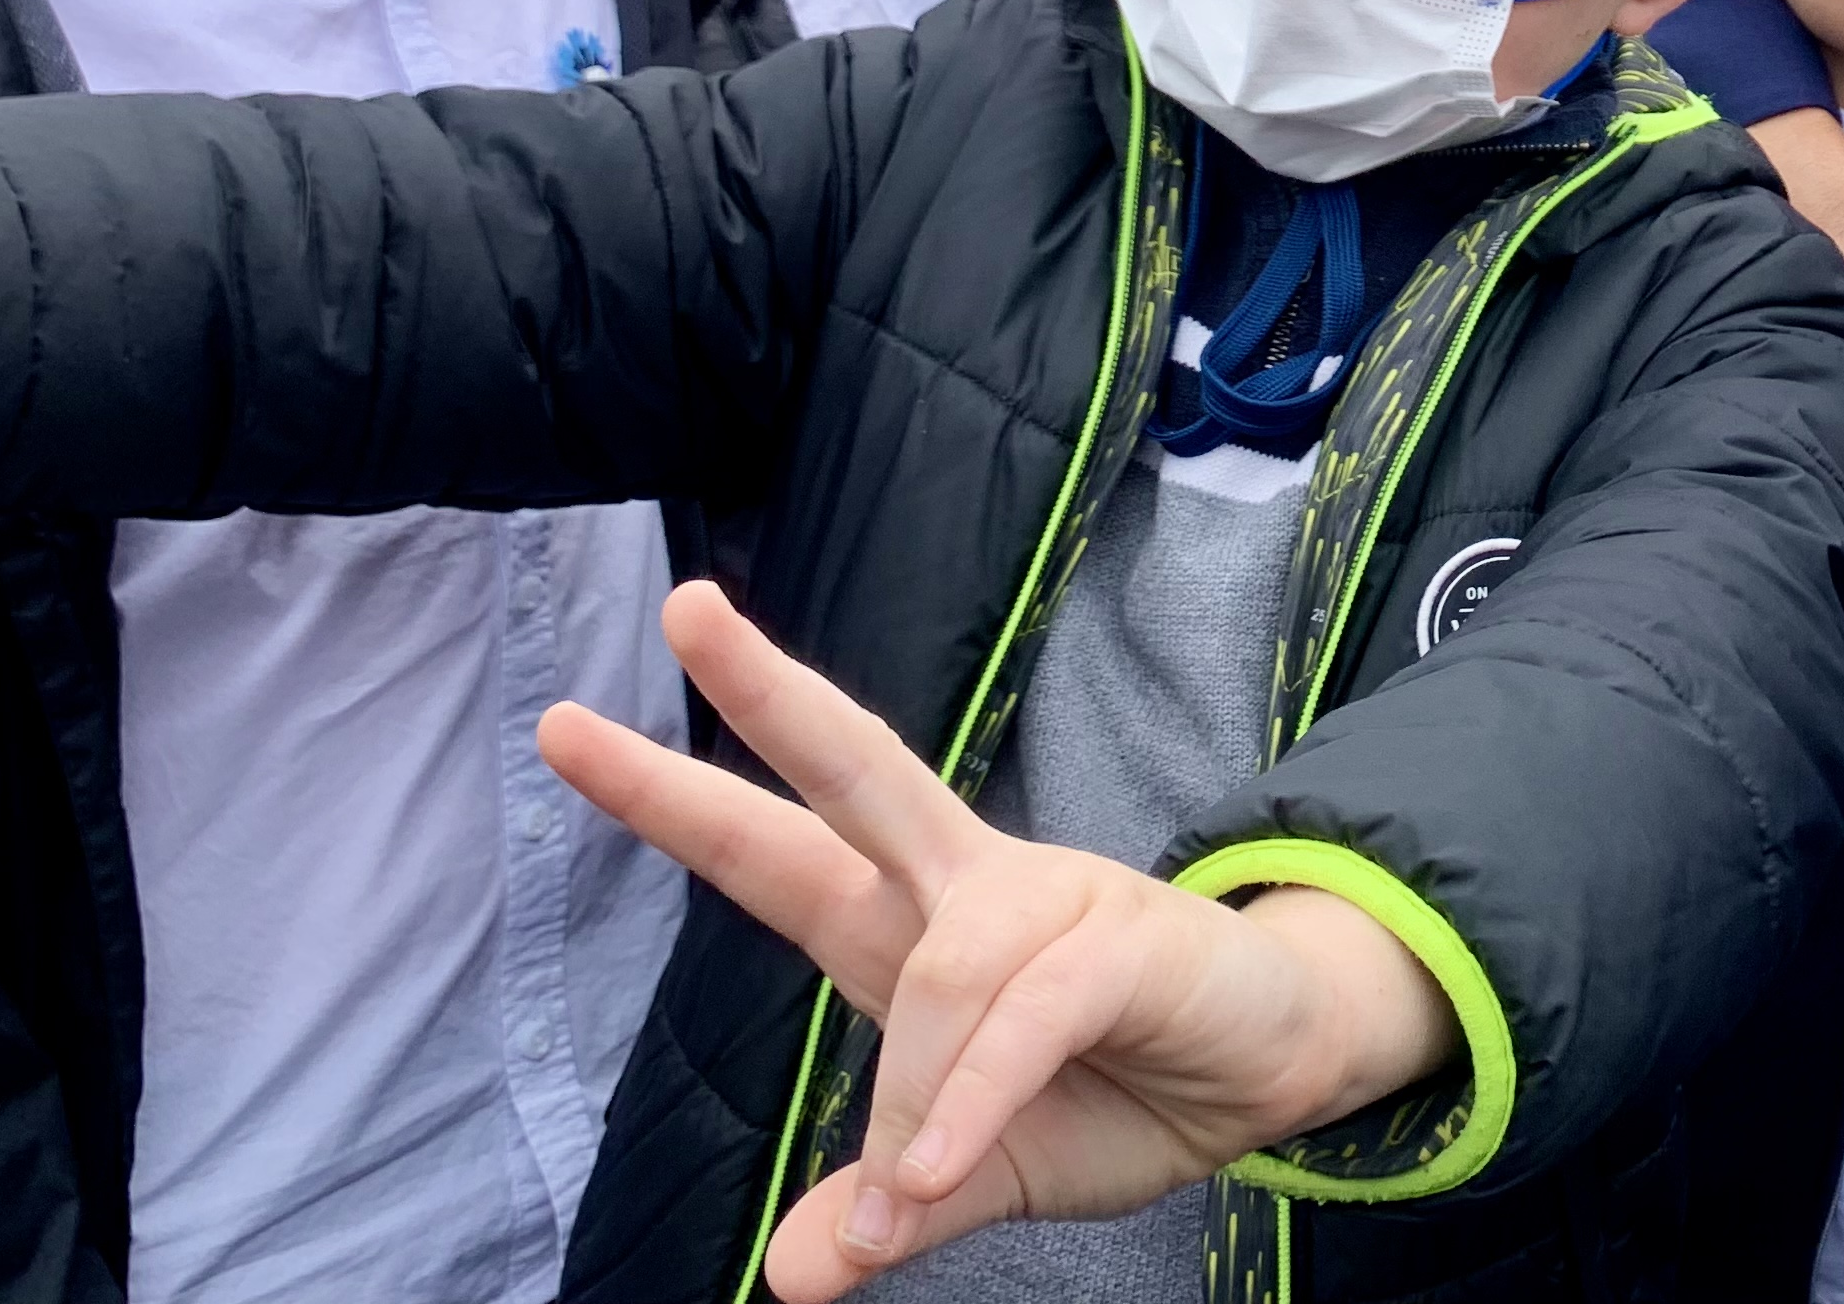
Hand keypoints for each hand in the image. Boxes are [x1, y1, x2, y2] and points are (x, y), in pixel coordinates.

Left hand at [539, 584, 1458, 1298]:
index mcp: (911, 932)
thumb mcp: (985, 1174)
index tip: (562, 726)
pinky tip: (937, 1170)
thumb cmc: (1128, 1086)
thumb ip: (893, 1211)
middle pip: (854, 768)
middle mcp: (967, 886)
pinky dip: (966, 1102)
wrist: (1281, 1071)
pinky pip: (1018, 1017)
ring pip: (937, 966)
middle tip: (683, 607)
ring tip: (910, 1197)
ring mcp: (1047, 898)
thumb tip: (793, 1278)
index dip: (670, 796)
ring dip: (911, 1101)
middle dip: (765, 692)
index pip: (774, 852)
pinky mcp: (1120, 936)